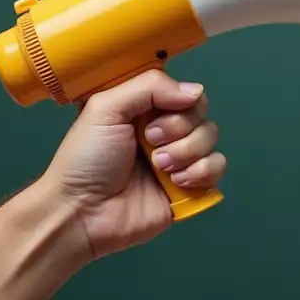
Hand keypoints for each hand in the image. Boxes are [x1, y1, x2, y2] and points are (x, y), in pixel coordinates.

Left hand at [39, 69, 226, 260]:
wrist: (83, 213)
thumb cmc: (86, 159)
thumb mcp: (105, 108)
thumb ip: (150, 86)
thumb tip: (196, 91)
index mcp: (145, 109)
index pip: (183, 91)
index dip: (178, 101)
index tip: (154, 117)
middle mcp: (165, 130)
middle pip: (201, 113)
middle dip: (179, 129)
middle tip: (150, 143)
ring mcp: (179, 159)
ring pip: (211, 139)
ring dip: (187, 152)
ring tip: (159, 167)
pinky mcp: (190, 186)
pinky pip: (217, 167)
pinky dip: (201, 172)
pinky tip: (176, 182)